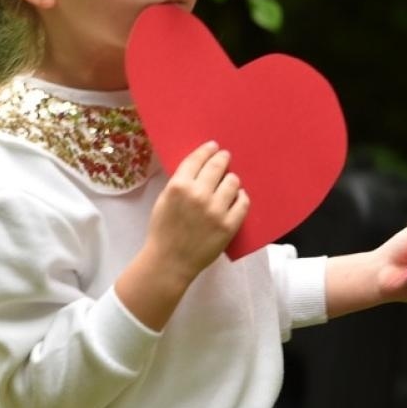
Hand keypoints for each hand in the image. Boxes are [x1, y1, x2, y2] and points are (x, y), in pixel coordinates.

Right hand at [145, 141, 248, 280]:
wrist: (170, 261)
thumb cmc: (163, 230)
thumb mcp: (164, 200)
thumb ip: (180, 183)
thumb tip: (199, 167)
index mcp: (178, 187)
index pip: (197, 160)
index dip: (207, 150)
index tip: (213, 146)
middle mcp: (198, 195)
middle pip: (217, 166)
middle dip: (222, 159)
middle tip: (225, 157)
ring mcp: (216, 210)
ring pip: (233, 182)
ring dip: (231, 180)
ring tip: (228, 183)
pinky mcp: (230, 225)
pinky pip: (243, 202)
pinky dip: (241, 197)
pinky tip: (236, 198)